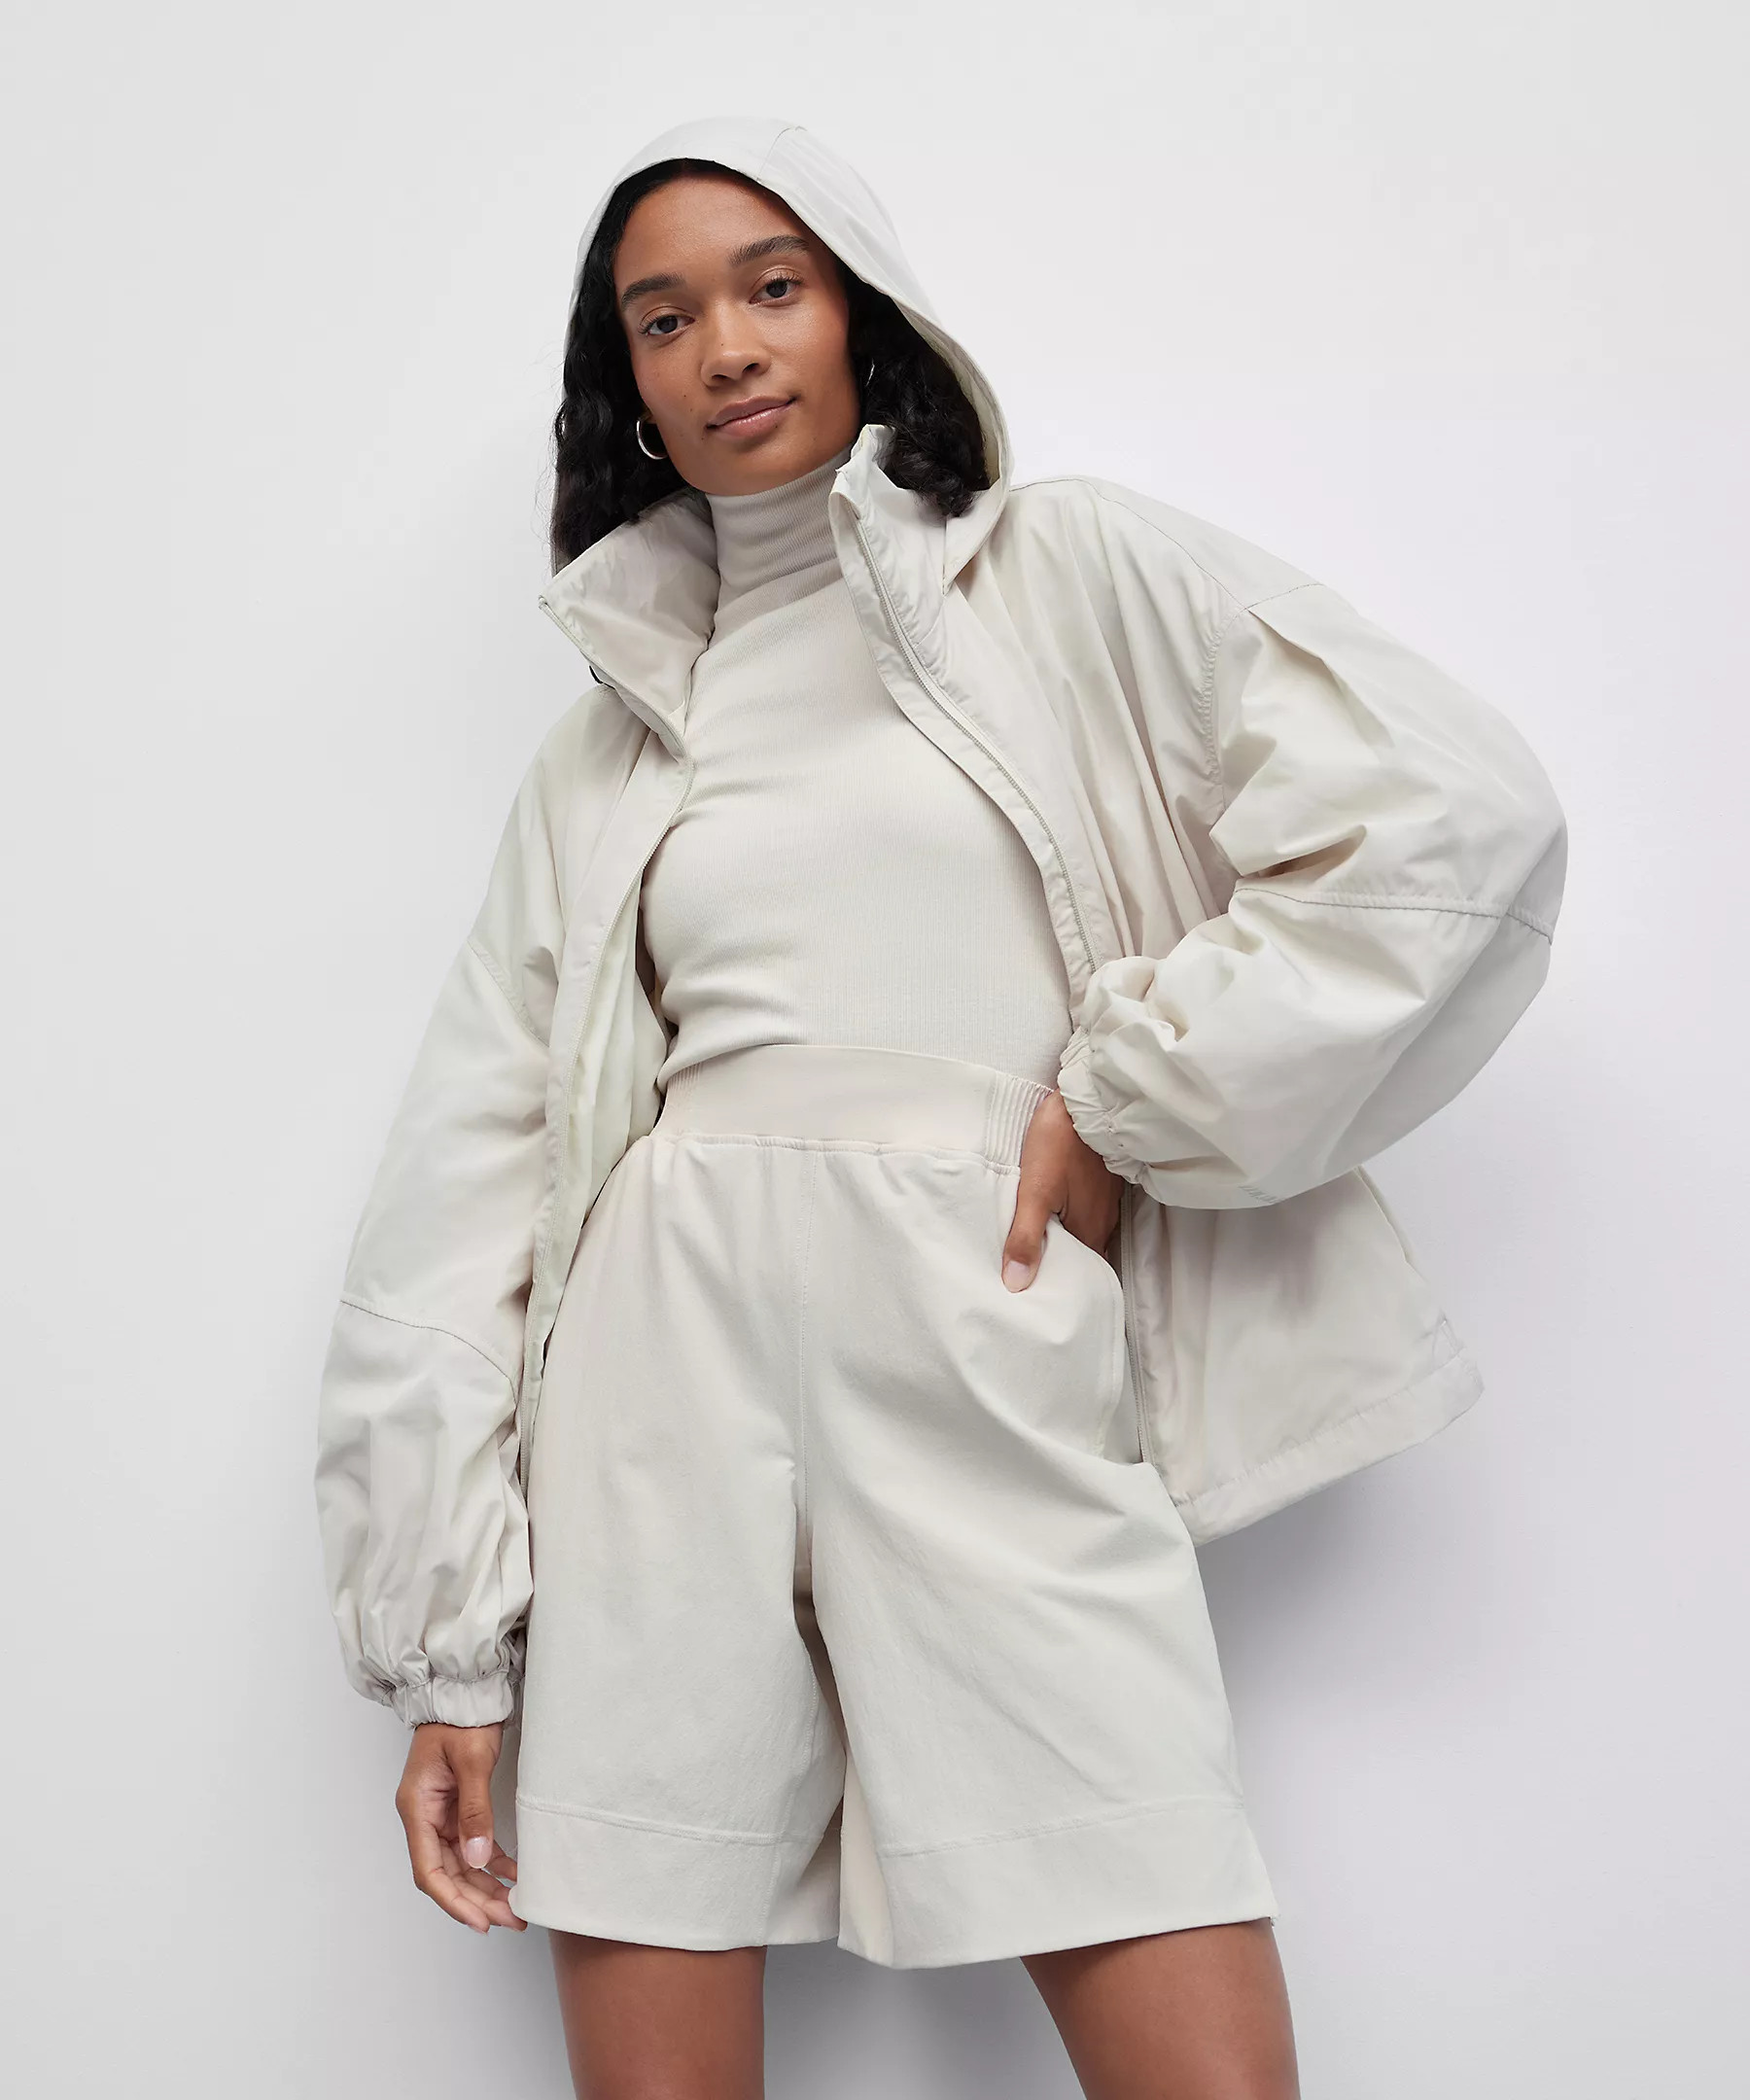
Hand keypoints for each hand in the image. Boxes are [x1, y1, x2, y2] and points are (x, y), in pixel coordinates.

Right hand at [396, 1721, 525, 1933]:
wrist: (465, 1691)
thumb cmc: (462, 1719)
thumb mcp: (472, 1762)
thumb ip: (474, 1811)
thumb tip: (478, 1860)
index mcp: (417, 1808)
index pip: (429, 1870)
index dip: (453, 1900)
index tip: (479, 1921)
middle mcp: (424, 1816)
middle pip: (447, 1873)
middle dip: (476, 1900)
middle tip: (509, 1919)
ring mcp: (440, 1814)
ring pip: (461, 1864)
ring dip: (485, 1886)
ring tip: (515, 1907)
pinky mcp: (457, 1808)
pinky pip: (472, 1844)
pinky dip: (492, 1862)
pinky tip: (513, 1875)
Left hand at [1002, 1088, 1123, 1289]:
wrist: (1088, 1100)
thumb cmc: (1061, 1143)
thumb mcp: (1035, 1191)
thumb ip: (1026, 1238)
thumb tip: (1016, 1284)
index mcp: (1090, 1231)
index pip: (1077, 1275)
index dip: (1058, 1286)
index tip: (1038, 1297)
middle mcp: (1103, 1221)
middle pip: (1081, 1256)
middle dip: (1060, 1268)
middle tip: (1032, 1279)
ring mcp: (1105, 1201)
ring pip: (1083, 1233)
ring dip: (1064, 1243)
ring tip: (1037, 1250)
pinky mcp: (1102, 1183)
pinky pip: (1086, 1212)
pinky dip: (1070, 1220)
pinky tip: (1053, 1215)